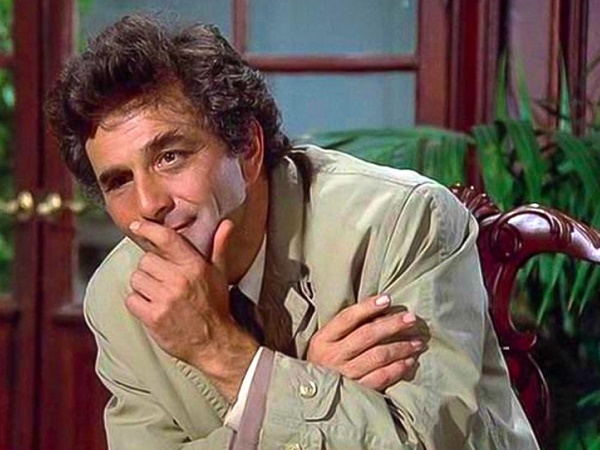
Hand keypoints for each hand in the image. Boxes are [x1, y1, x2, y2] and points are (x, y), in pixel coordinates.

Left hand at [125, 219, 257, 401]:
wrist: (215, 343)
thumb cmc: (215, 307)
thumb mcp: (220, 274)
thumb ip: (219, 247)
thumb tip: (227, 223)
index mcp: (194, 266)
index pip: (166, 238)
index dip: (148, 229)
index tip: (136, 225)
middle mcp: (179, 279)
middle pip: (145, 261)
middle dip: (150, 270)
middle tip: (163, 281)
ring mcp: (165, 299)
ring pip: (136, 280)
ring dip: (143, 288)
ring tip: (159, 296)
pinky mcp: (154, 317)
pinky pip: (131, 300)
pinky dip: (138, 304)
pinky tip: (153, 309)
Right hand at [307, 295, 428, 390]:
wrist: (310, 397)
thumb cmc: (323, 362)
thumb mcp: (326, 341)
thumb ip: (347, 328)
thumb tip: (381, 311)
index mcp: (323, 339)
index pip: (347, 318)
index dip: (367, 307)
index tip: (387, 299)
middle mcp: (333, 356)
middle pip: (367, 335)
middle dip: (392, 325)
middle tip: (411, 318)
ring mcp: (345, 375)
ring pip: (378, 356)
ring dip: (401, 347)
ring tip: (417, 341)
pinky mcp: (356, 392)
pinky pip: (381, 378)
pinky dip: (398, 368)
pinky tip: (409, 361)